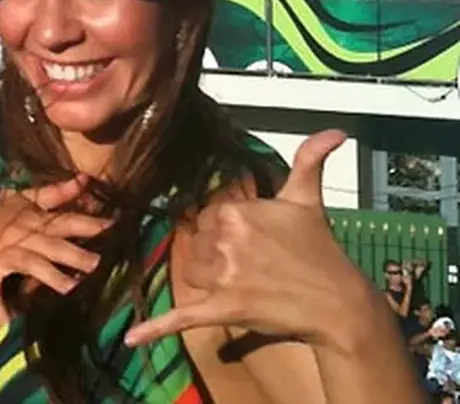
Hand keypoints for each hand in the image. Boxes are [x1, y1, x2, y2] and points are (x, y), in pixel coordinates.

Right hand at [0, 177, 109, 324]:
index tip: (111, 226)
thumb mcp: (26, 198)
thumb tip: (86, 179)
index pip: (65, 220)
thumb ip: (57, 193)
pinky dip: (0, 309)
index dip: (87, 223)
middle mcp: (22, 237)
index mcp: (34, 220)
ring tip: (70, 287)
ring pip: (31, 266)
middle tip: (98, 264)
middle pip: (52, 245)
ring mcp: (4, 256)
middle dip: (74, 254)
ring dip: (50, 276)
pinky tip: (10, 323)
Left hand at [124, 131, 371, 349]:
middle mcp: (223, 241)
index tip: (251, 241)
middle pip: (197, 246)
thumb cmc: (321, 250)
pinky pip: (182, 317)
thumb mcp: (308, 201)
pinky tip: (133, 340)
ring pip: (192, 275)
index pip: (206, 218)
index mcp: (235, 212)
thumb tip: (335, 131)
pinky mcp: (222, 309)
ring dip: (209, 282)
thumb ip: (310, 161)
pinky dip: (155, 329)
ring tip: (247, 285)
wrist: (338, 303)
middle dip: (217, 255)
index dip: (224, 231)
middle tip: (254, 266)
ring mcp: (222, 277)